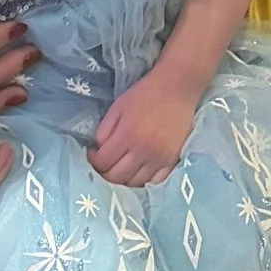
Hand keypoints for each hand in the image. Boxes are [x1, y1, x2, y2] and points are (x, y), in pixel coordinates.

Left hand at [91, 62, 200, 185]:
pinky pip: (154, 182)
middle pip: (116, 177)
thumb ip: (104, 130)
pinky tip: (138, 171)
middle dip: (105, 173)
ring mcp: (159, 159)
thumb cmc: (146, 94)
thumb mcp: (118, 106)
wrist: (178, 87)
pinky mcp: (172, 160)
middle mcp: (142, 151)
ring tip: (120, 167)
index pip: (103, 162)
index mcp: (127, 135)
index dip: (93, 160)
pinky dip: (143, 181)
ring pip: (134, 183)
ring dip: (123, 179)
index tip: (93, 153)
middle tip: (104, 164)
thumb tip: (98, 150)